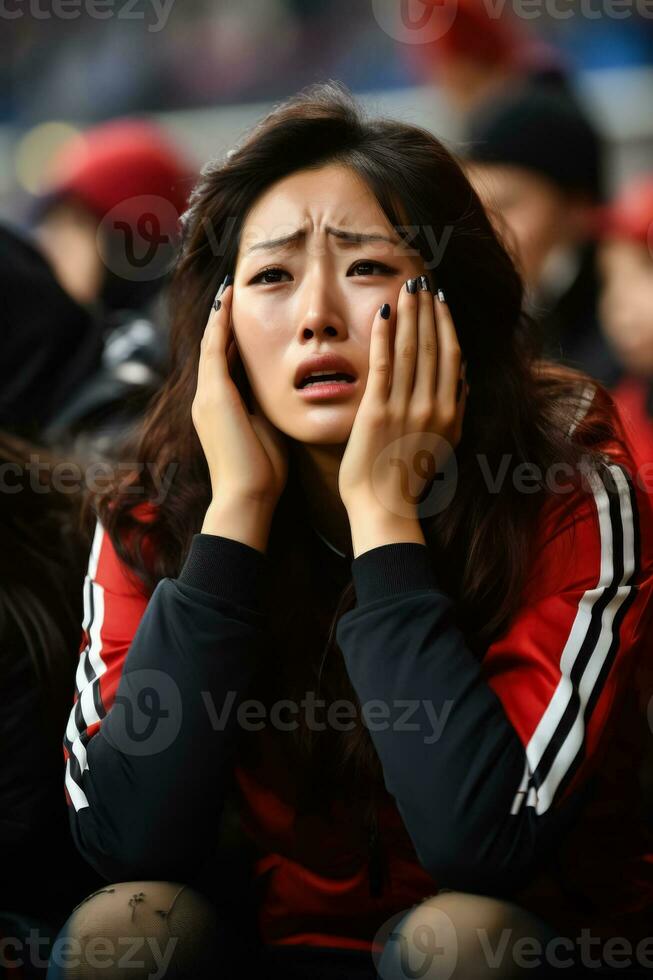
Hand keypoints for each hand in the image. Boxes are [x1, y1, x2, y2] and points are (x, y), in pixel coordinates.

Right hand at [192, 278, 288, 510]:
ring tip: (228, 290)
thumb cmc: (262, 474)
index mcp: (221, 409)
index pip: (226, 365)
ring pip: (211, 346)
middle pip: (214, 350)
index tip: (243, 319)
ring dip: (220, 317)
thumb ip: (266, 410)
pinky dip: (220, 324)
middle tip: (231, 292)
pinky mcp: (214, 395)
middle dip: (222, 322)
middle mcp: (207, 399)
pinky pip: (215, 349)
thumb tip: (281, 392)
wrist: (247, 497)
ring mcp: (207, 396)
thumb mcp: (266, 433)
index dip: (232, 340)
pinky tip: (227, 301)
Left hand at [338, 278, 467, 519]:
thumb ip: (457, 409)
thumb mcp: (445, 443)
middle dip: (428, 308)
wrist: (385, 507)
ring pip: (412, 348)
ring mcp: (406, 407)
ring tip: (406, 286)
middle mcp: (433, 405)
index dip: (446, 322)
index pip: (453, 355)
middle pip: (434, 344)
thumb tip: (465, 375)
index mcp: (451, 412)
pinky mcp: (377, 411)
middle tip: (421, 279)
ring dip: (409, 313)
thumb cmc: (409, 478)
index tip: (440, 298)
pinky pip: (383, 364)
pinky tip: (383, 313)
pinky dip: (385, 336)